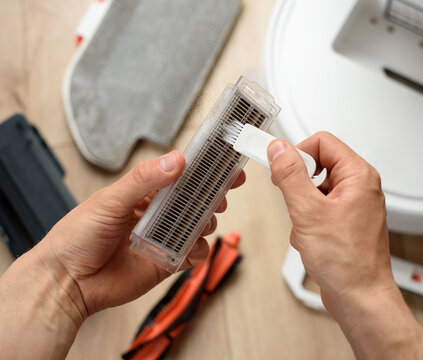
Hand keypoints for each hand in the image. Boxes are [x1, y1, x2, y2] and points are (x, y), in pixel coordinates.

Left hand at [38, 150, 244, 315]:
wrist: (66, 282)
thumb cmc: (78, 237)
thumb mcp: (110, 200)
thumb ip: (143, 180)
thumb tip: (176, 160)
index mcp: (142, 194)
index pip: (178, 176)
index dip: (201, 171)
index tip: (224, 166)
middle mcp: (155, 214)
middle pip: (193, 201)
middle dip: (211, 197)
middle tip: (220, 197)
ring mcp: (162, 239)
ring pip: (197, 227)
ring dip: (207, 223)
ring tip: (204, 223)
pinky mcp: (166, 262)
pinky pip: (192, 255)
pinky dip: (199, 251)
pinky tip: (193, 248)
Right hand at [267, 132, 391, 311]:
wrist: (360, 297)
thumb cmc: (348, 261)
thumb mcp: (308, 212)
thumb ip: (291, 175)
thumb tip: (279, 149)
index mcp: (358, 176)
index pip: (322, 142)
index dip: (298, 152)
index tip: (279, 166)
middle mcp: (359, 188)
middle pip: (317, 167)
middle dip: (299, 189)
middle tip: (296, 206)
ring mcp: (353, 206)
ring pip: (314, 192)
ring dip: (302, 211)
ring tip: (309, 231)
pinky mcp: (345, 223)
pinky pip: (318, 211)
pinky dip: (308, 225)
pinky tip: (313, 242)